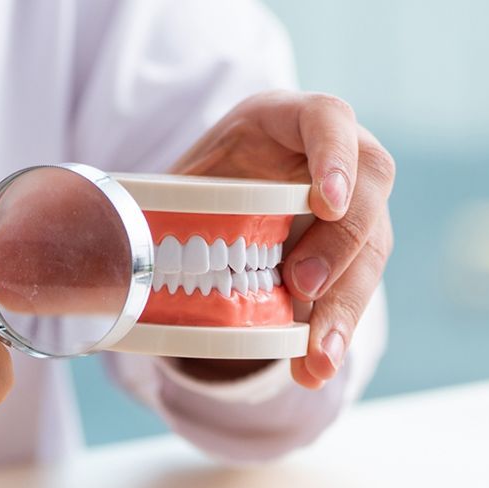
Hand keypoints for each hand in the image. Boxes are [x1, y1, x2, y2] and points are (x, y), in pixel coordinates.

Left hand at [171, 90, 394, 387]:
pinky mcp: (352, 253)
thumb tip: (118, 257)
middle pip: (368, 188)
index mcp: (284, 123)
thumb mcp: (173, 188)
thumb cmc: (190, 192)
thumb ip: (160, 209)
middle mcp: (333, 157)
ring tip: (318, 358)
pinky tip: (314, 368)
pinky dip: (332, 333)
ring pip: (371, 247)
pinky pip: (354, 290)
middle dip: (340, 244)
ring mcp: (352, 205)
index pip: (326, 118)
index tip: (326, 202)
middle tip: (303, 288)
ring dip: (345, 307)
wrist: (208, 218)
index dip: (334, 156)